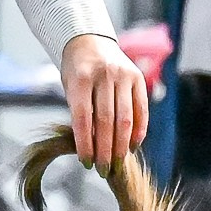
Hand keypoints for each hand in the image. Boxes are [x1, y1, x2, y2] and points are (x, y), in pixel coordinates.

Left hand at [62, 32, 148, 170]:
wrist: (89, 41)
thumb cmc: (75, 71)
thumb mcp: (69, 88)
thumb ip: (80, 113)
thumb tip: (92, 148)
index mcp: (80, 78)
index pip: (82, 118)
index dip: (85, 144)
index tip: (86, 163)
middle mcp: (104, 75)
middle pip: (105, 121)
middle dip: (104, 150)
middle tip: (103, 169)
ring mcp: (123, 75)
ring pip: (125, 118)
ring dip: (121, 145)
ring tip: (117, 162)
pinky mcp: (138, 78)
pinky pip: (141, 109)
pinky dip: (138, 130)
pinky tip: (132, 146)